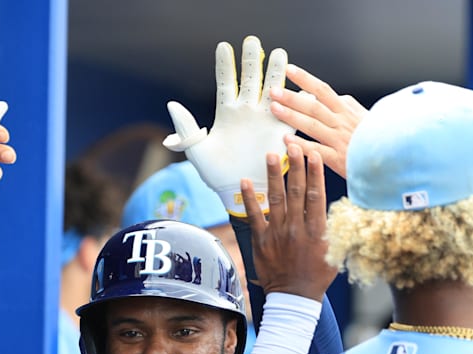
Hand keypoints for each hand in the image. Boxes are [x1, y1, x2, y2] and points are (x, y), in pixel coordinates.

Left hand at [163, 35, 291, 216]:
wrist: (237, 193)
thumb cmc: (214, 174)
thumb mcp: (196, 150)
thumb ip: (186, 128)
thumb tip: (172, 104)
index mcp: (226, 113)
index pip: (226, 83)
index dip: (225, 65)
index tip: (224, 46)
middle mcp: (247, 112)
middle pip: (251, 79)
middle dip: (252, 60)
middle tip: (252, 41)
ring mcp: (265, 121)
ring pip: (272, 90)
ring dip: (276, 73)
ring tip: (280, 54)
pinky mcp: (280, 133)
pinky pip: (289, 113)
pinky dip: (295, 100)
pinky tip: (301, 85)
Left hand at [240, 144, 335, 301]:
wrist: (295, 297)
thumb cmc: (318, 275)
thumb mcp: (335, 252)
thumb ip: (335, 228)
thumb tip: (340, 208)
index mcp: (317, 231)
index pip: (317, 196)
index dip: (315, 173)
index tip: (314, 154)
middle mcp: (297, 229)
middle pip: (297, 192)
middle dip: (296, 166)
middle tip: (292, 145)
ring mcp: (277, 234)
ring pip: (276, 199)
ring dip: (274, 175)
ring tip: (271, 155)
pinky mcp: (261, 240)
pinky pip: (254, 216)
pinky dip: (250, 198)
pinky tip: (245, 181)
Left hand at [270, 64, 366, 177]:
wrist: (394, 159)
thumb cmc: (377, 139)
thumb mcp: (363, 116)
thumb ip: (346, 106)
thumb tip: (331, 94)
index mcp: (347, 111)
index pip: (323, 90)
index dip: (306, 79)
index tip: (290, 70)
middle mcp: (342, 122)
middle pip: (314, 105)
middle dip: (292, 97)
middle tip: (273, 91)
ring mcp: (340, 139)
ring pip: (313, 124)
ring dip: (292, 116)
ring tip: (275, 109)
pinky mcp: (340, 159)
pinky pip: (318, 150)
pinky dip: (302, 146)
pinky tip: (286, 142)